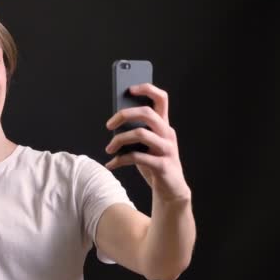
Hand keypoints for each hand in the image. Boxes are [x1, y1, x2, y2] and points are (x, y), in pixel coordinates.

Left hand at [104, 83, 189, 200]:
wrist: (171, 190)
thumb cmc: (154, 163)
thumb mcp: (146, 145)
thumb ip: (136, 130)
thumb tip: (114, 121)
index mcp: (164, 125)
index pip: (161, 98)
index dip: (147, 89)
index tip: (129, 89)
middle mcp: (167, 133)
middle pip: (147, 113)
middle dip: (124, 115)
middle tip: (109, 125)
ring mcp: (167, 149)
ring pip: (140, 134)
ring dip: (119, 140)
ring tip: (109, 148)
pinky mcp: (163, 165)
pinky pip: (137, 157)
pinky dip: (120, 160)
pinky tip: (111, 164)